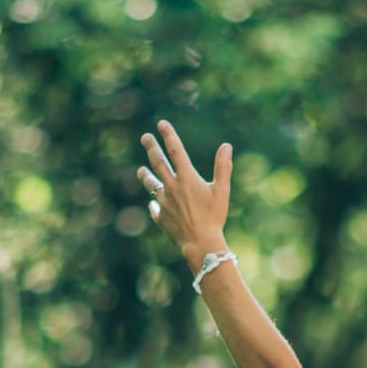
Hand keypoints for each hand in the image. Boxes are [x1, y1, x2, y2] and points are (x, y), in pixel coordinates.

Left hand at [137, 120, 232, 260]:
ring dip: (146, 176)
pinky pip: (155, 207)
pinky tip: (154, 203)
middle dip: (151, 147)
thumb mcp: (222, 191)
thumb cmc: (214, 217)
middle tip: (145, 137)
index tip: (161, 123)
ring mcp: (164, 202)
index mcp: (187, 178)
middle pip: (158, 163)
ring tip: (140, 170)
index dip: (168, 135)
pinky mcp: (161, 217)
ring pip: (151, 184)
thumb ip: (223, 167)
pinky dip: (155, 203)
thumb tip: (226, 146)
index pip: (176, 150)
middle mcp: (172, 187)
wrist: (200, 244)